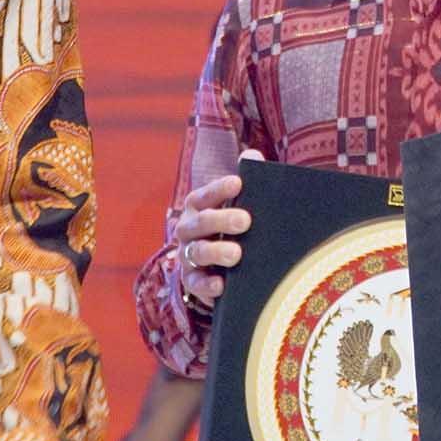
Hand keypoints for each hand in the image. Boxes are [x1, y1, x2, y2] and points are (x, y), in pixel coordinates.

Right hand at [174, 150, 263, 307]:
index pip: (205, 194)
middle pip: (202, 222)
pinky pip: (195, 284)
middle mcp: (189, 228)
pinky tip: (221, 285)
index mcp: (198, 206)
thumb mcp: (238, 202)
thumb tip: (252, 155)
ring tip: (236, 254)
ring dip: (216, 252)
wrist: (216, 261)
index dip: (219, 189)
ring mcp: (188, 255)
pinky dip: (207, 285)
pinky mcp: (191, 281)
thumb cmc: (231, 223)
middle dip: (222, 220)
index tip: (238, 183)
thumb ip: (246, 178)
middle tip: (245, 221)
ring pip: (198, 252)